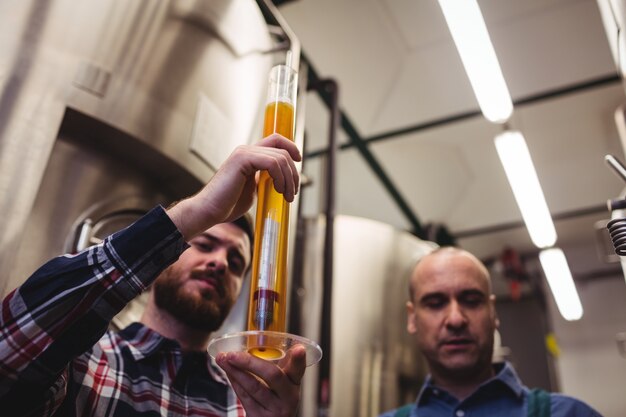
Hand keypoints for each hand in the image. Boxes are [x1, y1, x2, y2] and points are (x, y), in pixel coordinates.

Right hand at [168, 134, 300, 239]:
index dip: (291, 147)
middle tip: (293, 193)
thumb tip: (280, 183)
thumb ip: (264, 181)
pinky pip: (272, 162)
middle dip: (293, 172)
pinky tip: (279, 191)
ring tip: (288, 196)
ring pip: (280, 157)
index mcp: (248, 155)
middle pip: (282, 150)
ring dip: (289, 178)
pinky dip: (281, 177)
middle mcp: (246, 150)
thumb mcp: (252, 190)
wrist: (209, 211)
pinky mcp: (242, 159)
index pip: (275, 140)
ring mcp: (243, 153)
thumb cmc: (228, 205)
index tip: (299, 161)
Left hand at [216, 345, 305, 416]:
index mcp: (294, 384)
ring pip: (253, 386)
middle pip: (272, 376)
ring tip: (223, 358)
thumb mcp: (282, 384)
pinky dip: (234, 381)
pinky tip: (228, 371)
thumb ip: (277, 366)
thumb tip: (261, 340)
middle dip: (250, 362)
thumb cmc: (275, 399)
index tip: (298, 349)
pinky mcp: (258, 416)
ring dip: (234, 370)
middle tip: (233, 354)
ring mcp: (273, 409)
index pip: (298, 370)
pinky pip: (244, 396)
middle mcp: (287, 398)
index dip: (299, 360)